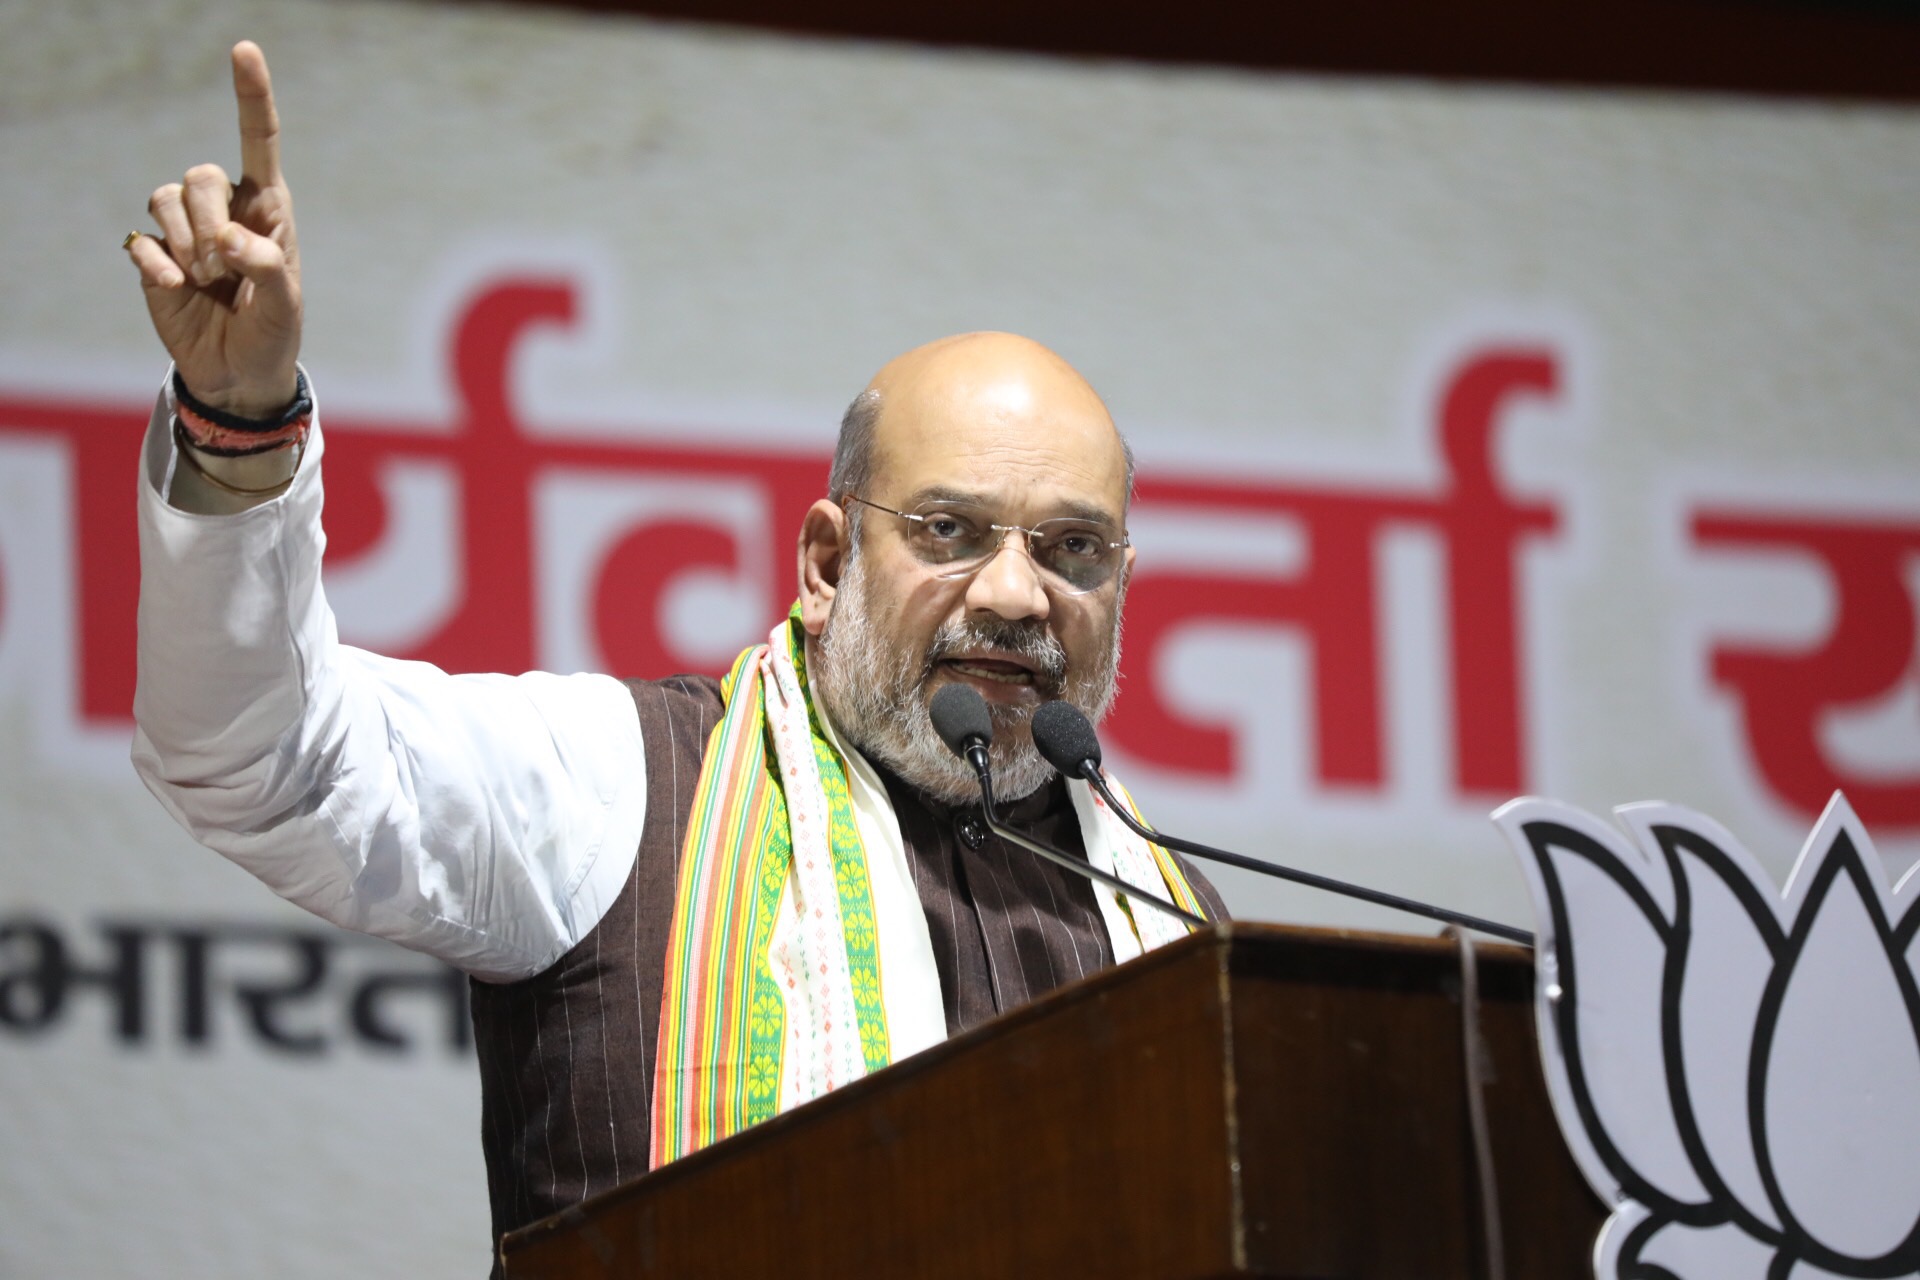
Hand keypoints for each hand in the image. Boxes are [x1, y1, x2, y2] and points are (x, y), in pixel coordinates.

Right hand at [125, 41, 300, 418]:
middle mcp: (225, 210)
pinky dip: (159, 264)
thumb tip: (229, 240)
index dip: (250, 95)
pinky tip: (178, 289)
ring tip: (207, 281)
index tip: (243, 49)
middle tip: (224, 268)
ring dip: (186, 243)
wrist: (239, 374)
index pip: (258, 141)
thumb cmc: (272, 334)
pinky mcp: (156, 255)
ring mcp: (186, 230)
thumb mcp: (284, 306)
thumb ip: (266, 267)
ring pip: (166, 197)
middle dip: (208, 221)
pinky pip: (144, 239)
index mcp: (268, 210)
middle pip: (200, 175)